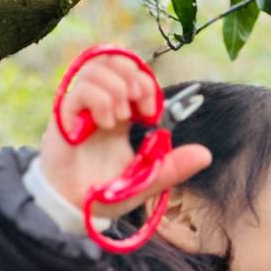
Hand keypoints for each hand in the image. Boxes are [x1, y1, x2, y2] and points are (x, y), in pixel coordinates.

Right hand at [39, 50, 210, 216]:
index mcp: (120, 114)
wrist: (77, 210)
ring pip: (97, 68)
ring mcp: (81, 109)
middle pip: (114, 61)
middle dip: (135, 77)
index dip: (147, 83)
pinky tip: (108, 124)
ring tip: (122, 118)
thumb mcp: (148, 179)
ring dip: (117, 88)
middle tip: (142, 106)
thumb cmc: (107, 193)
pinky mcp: (64, 117)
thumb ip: (175, 167)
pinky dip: (100, 100)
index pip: (131, 74)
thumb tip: (206, 155)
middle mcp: (100, 105)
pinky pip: (80, 89)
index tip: (153, 111)